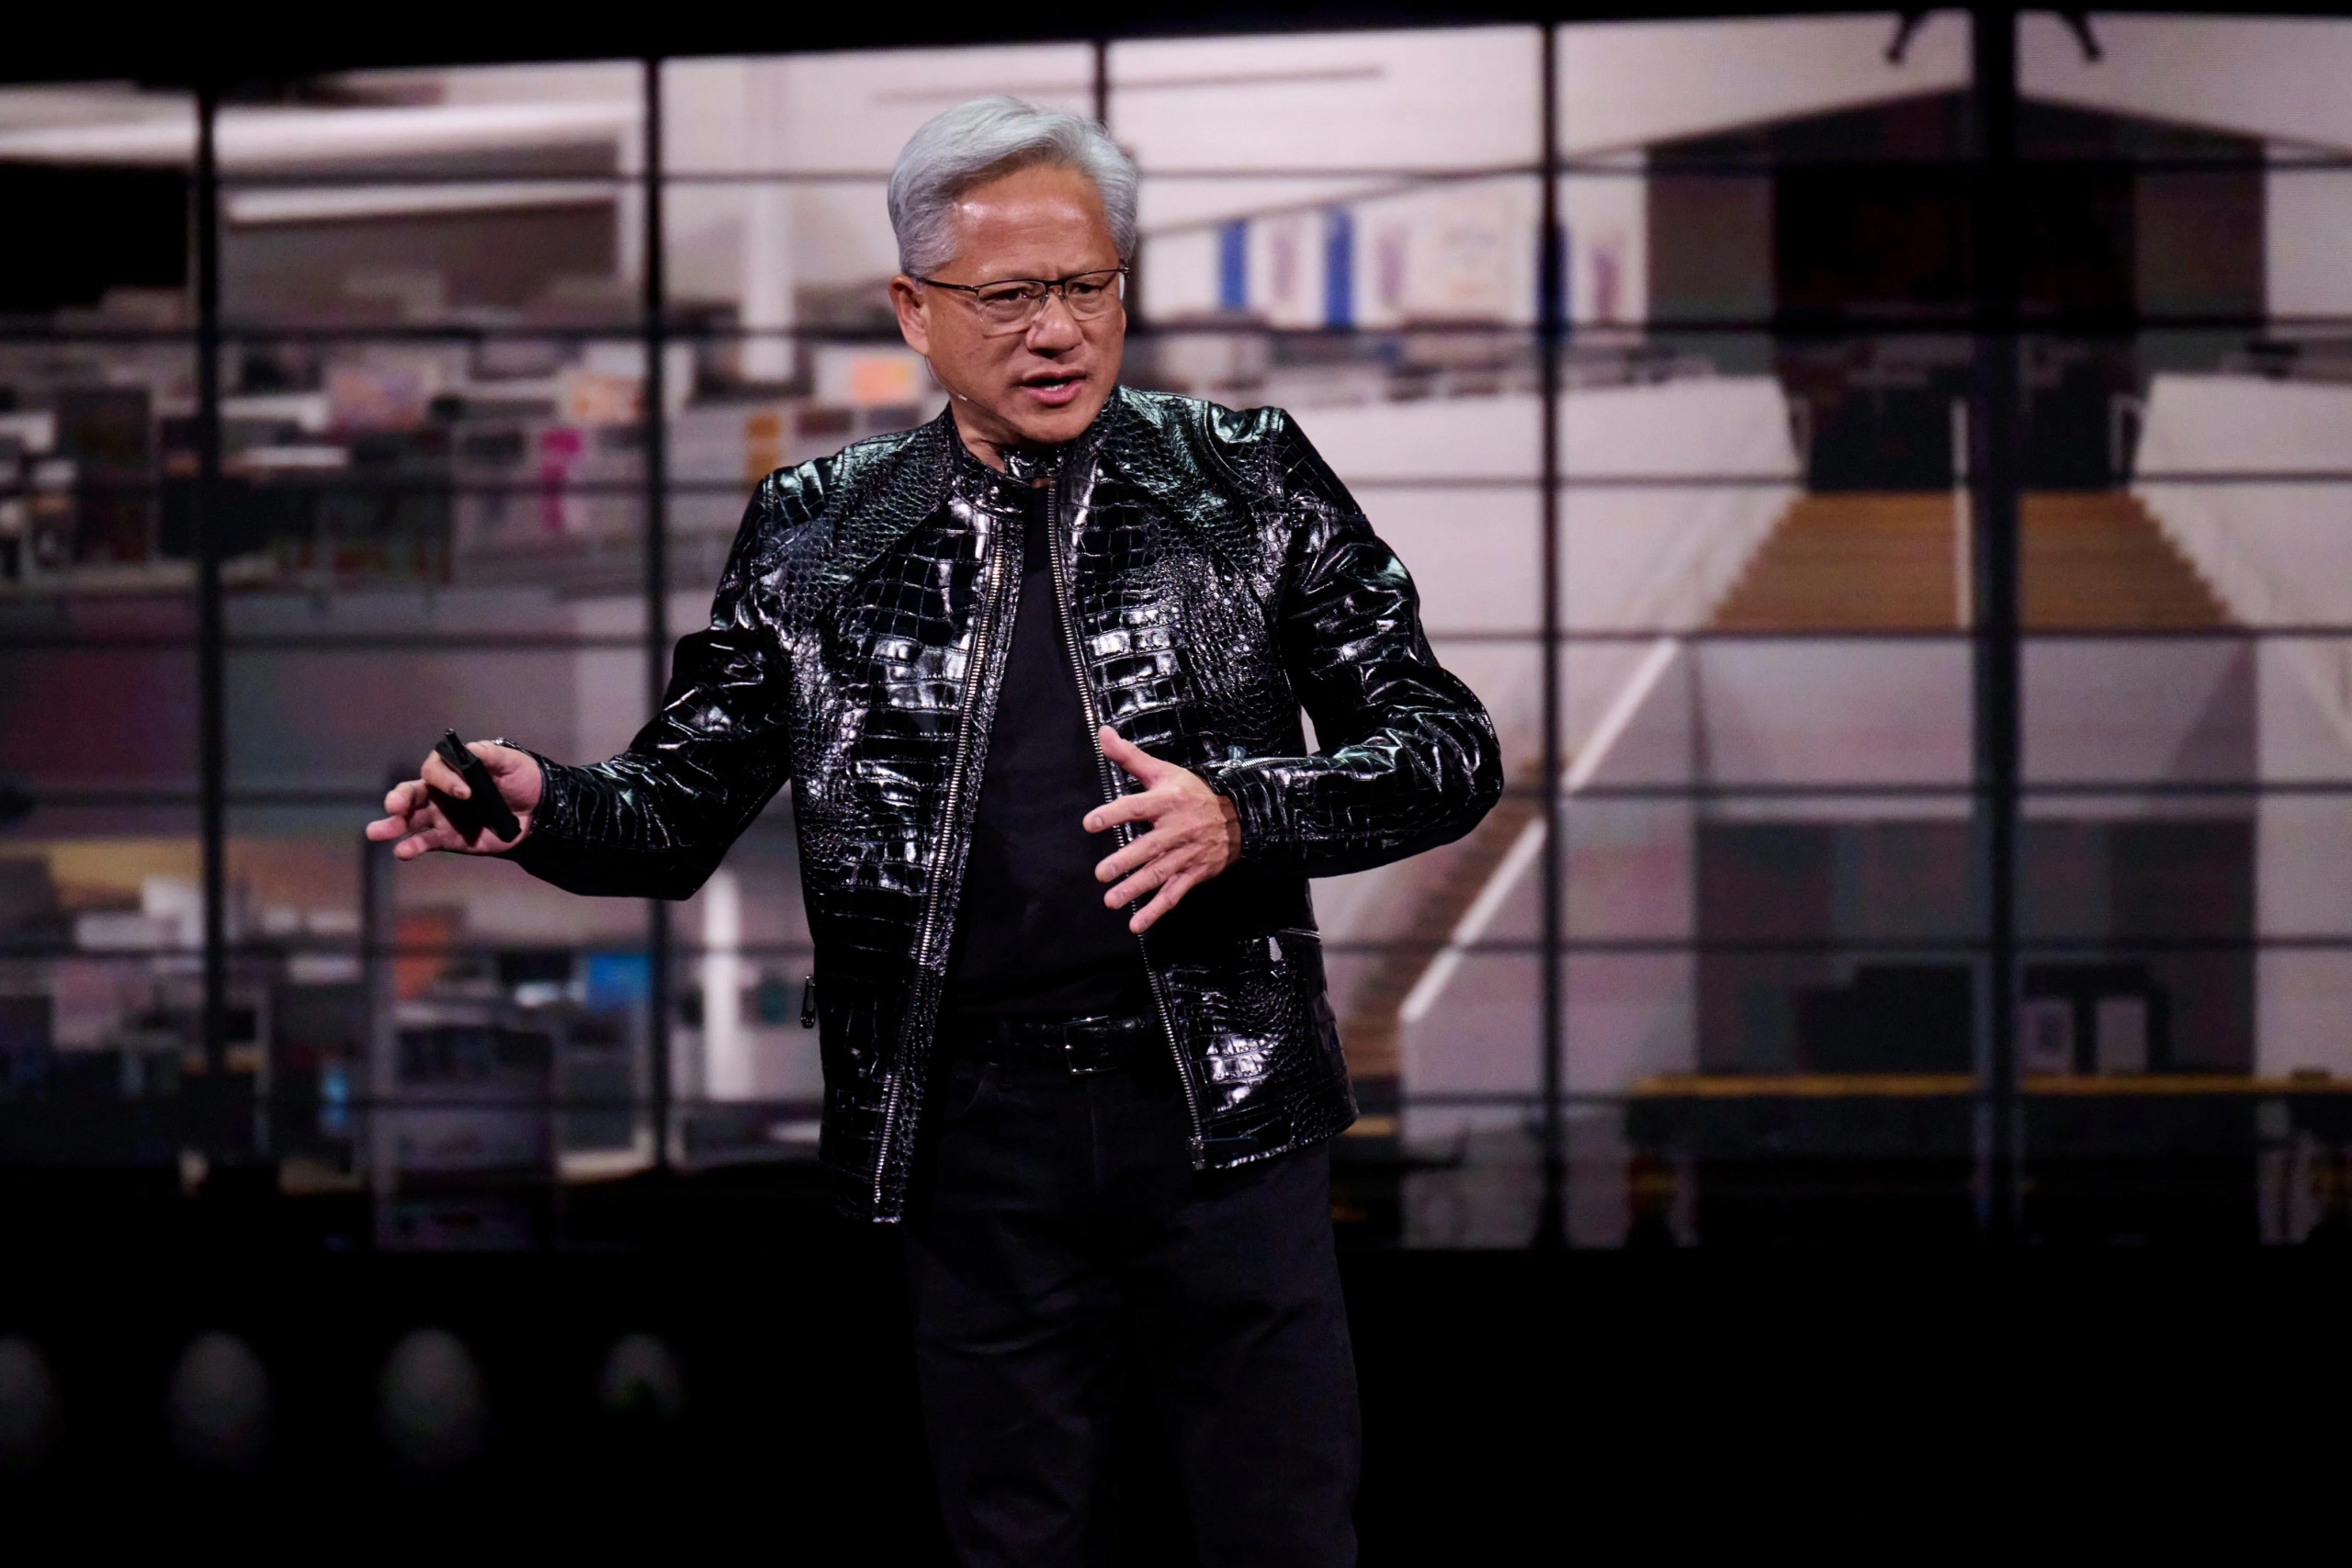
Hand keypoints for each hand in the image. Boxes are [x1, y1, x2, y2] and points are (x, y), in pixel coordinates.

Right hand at [365, 741, 542, 859]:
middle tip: (394, 806)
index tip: (466, 792)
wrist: (537, 811)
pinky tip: (402, 851)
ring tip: (376, 832)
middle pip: (411, 793)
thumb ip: (489, 755)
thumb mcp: (510, 761)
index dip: (445, 779)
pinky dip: (412, 846)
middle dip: (399, 799)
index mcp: (451, 770)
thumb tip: (471, 750)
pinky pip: (425, 842)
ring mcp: (441, 817)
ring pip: (409, 819)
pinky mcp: (447, 838)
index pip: (434, 770)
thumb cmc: (521, 779)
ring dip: (392, 825)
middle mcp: (439, 793)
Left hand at [1086, 726, 1241, 933]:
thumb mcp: (1163, 771)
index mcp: (1166, 802)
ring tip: (1111, 900)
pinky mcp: (1192, 875)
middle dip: (1125, 862)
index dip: (1113, 815)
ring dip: (1135, 889)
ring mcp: (1184, 855)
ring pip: (1158, 874)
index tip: (1090, 823)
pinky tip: (1136, 924)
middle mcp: (1175, 830)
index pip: (1136, 808)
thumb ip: (1129, 757)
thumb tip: (1102, 733)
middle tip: (1101, 873)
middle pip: (1147, 848)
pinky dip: (1155, 911)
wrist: (1239, 819)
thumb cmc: (1193, 793)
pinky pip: (1173, 895)